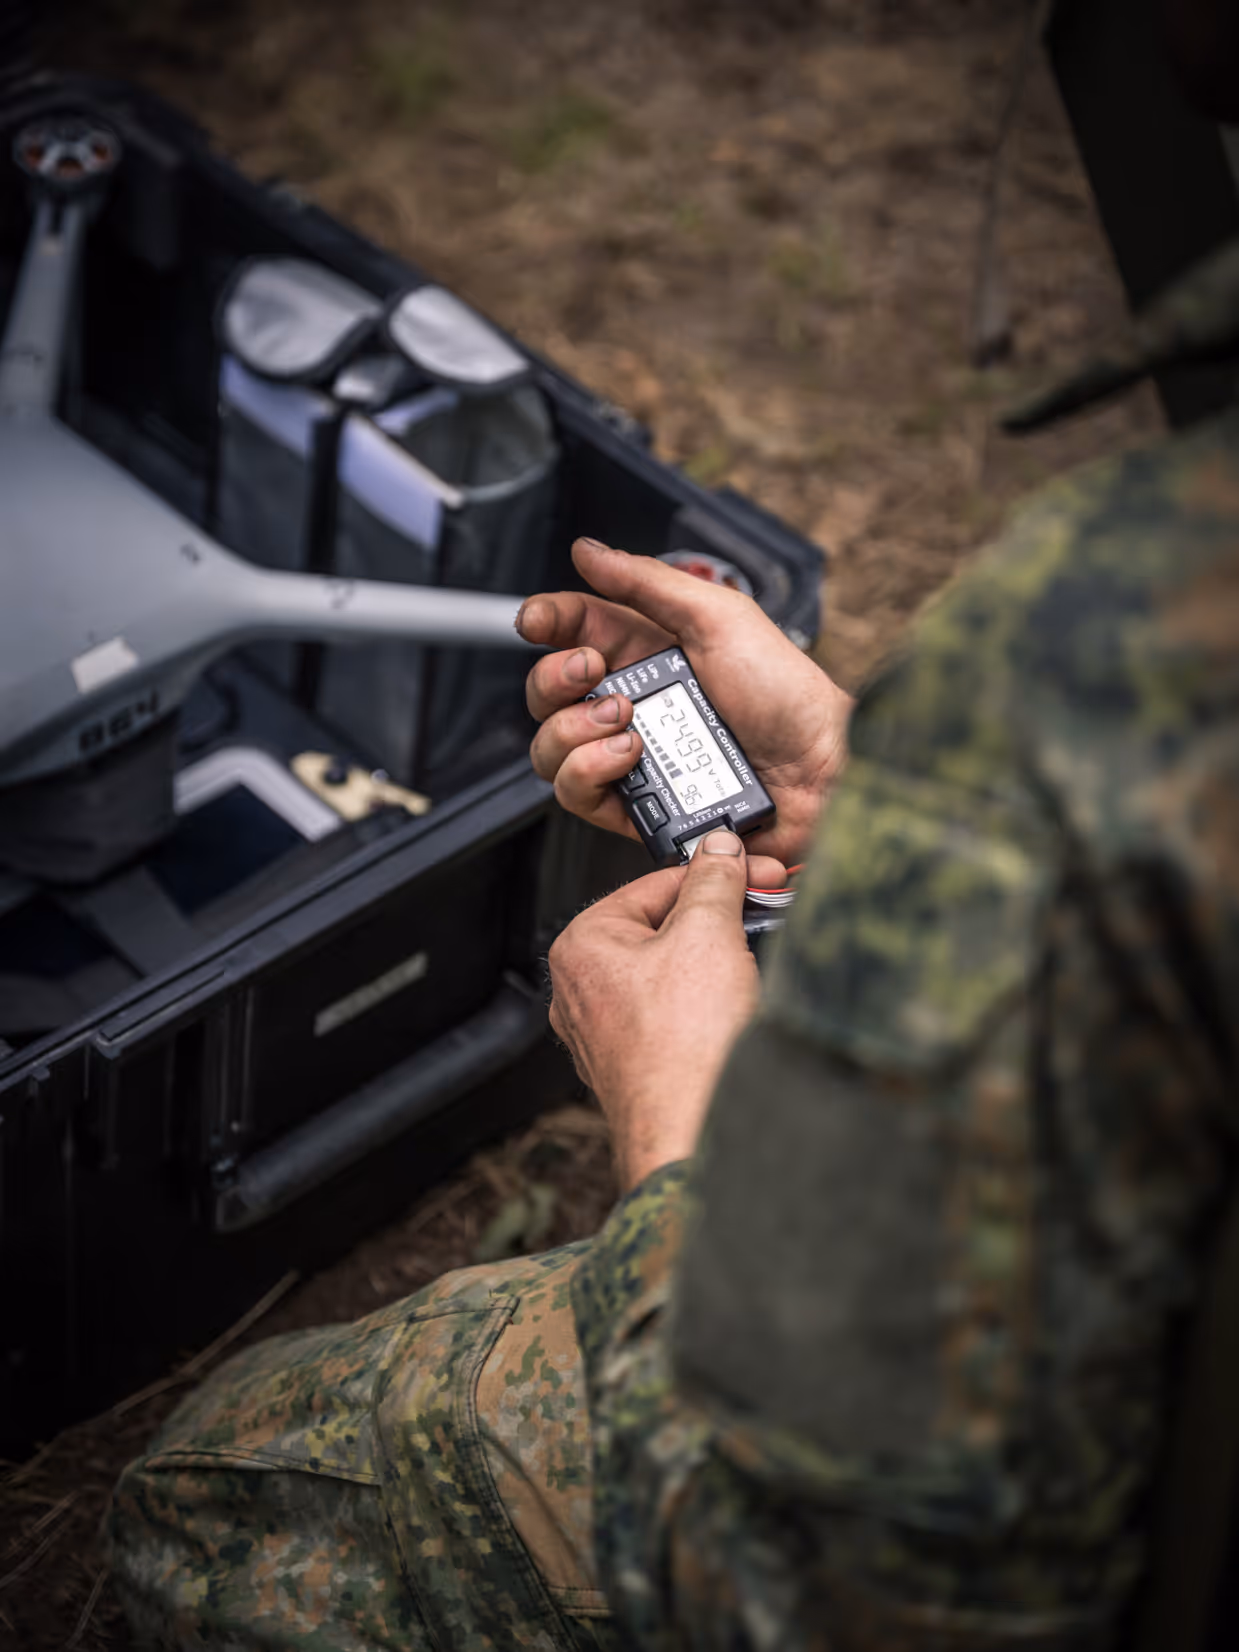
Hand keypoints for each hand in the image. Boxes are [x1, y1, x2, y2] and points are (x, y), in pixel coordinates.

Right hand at [518, 537, 852, 867]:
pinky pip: (575, 793)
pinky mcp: (636, 806)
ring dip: (572, 730)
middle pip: (547, 693)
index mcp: (649, 651)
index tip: (537, 621)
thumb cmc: (784, 692)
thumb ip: (647, 582)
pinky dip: (589, 772)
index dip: (546, 621)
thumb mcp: (718, 617)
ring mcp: (631, 758)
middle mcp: (633, 704)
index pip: (574, 630)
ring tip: (628, 725)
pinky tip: (630, 758)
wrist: (818, 770)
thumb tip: (589, 551)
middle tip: (597, 674)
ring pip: (551, 747)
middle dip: (555, 679)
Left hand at [548, 827, 763, 1191]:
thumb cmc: (684, 1049)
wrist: (695, 1137)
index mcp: (582, 946)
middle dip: (721, 919)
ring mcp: (607, 1034)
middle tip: (767, 909)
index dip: (715, 873)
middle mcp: (583, 990)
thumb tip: (717, 850)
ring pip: (674, 973)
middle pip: (665, 928)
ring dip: (721, 961)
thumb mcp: (708, 935)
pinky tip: (741, 1007)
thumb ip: (713, 882)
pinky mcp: (638, 1066)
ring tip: (758, 961)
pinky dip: (712, 1003)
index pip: (655, 884)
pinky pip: (678, 1015)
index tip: (757, 870)